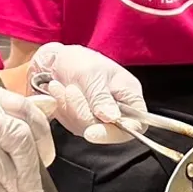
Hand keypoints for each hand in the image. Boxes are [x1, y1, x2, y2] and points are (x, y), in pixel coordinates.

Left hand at [27, 43, 146, 144]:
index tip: (91, 132)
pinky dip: (62, 109)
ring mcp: (100, 118)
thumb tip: (112, 119)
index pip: (135, 125)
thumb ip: (101, 97)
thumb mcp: (92, 74)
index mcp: (131, 97)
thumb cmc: (81, 60)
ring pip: (85, 128)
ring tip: (60, 85)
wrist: (59, 58)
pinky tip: (57, 91)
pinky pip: (72, 125)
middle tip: (70, 90)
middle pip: (105, 129)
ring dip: (69, 108)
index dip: (114, 133)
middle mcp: (119, 110)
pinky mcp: (83, 121)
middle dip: (82, 112)